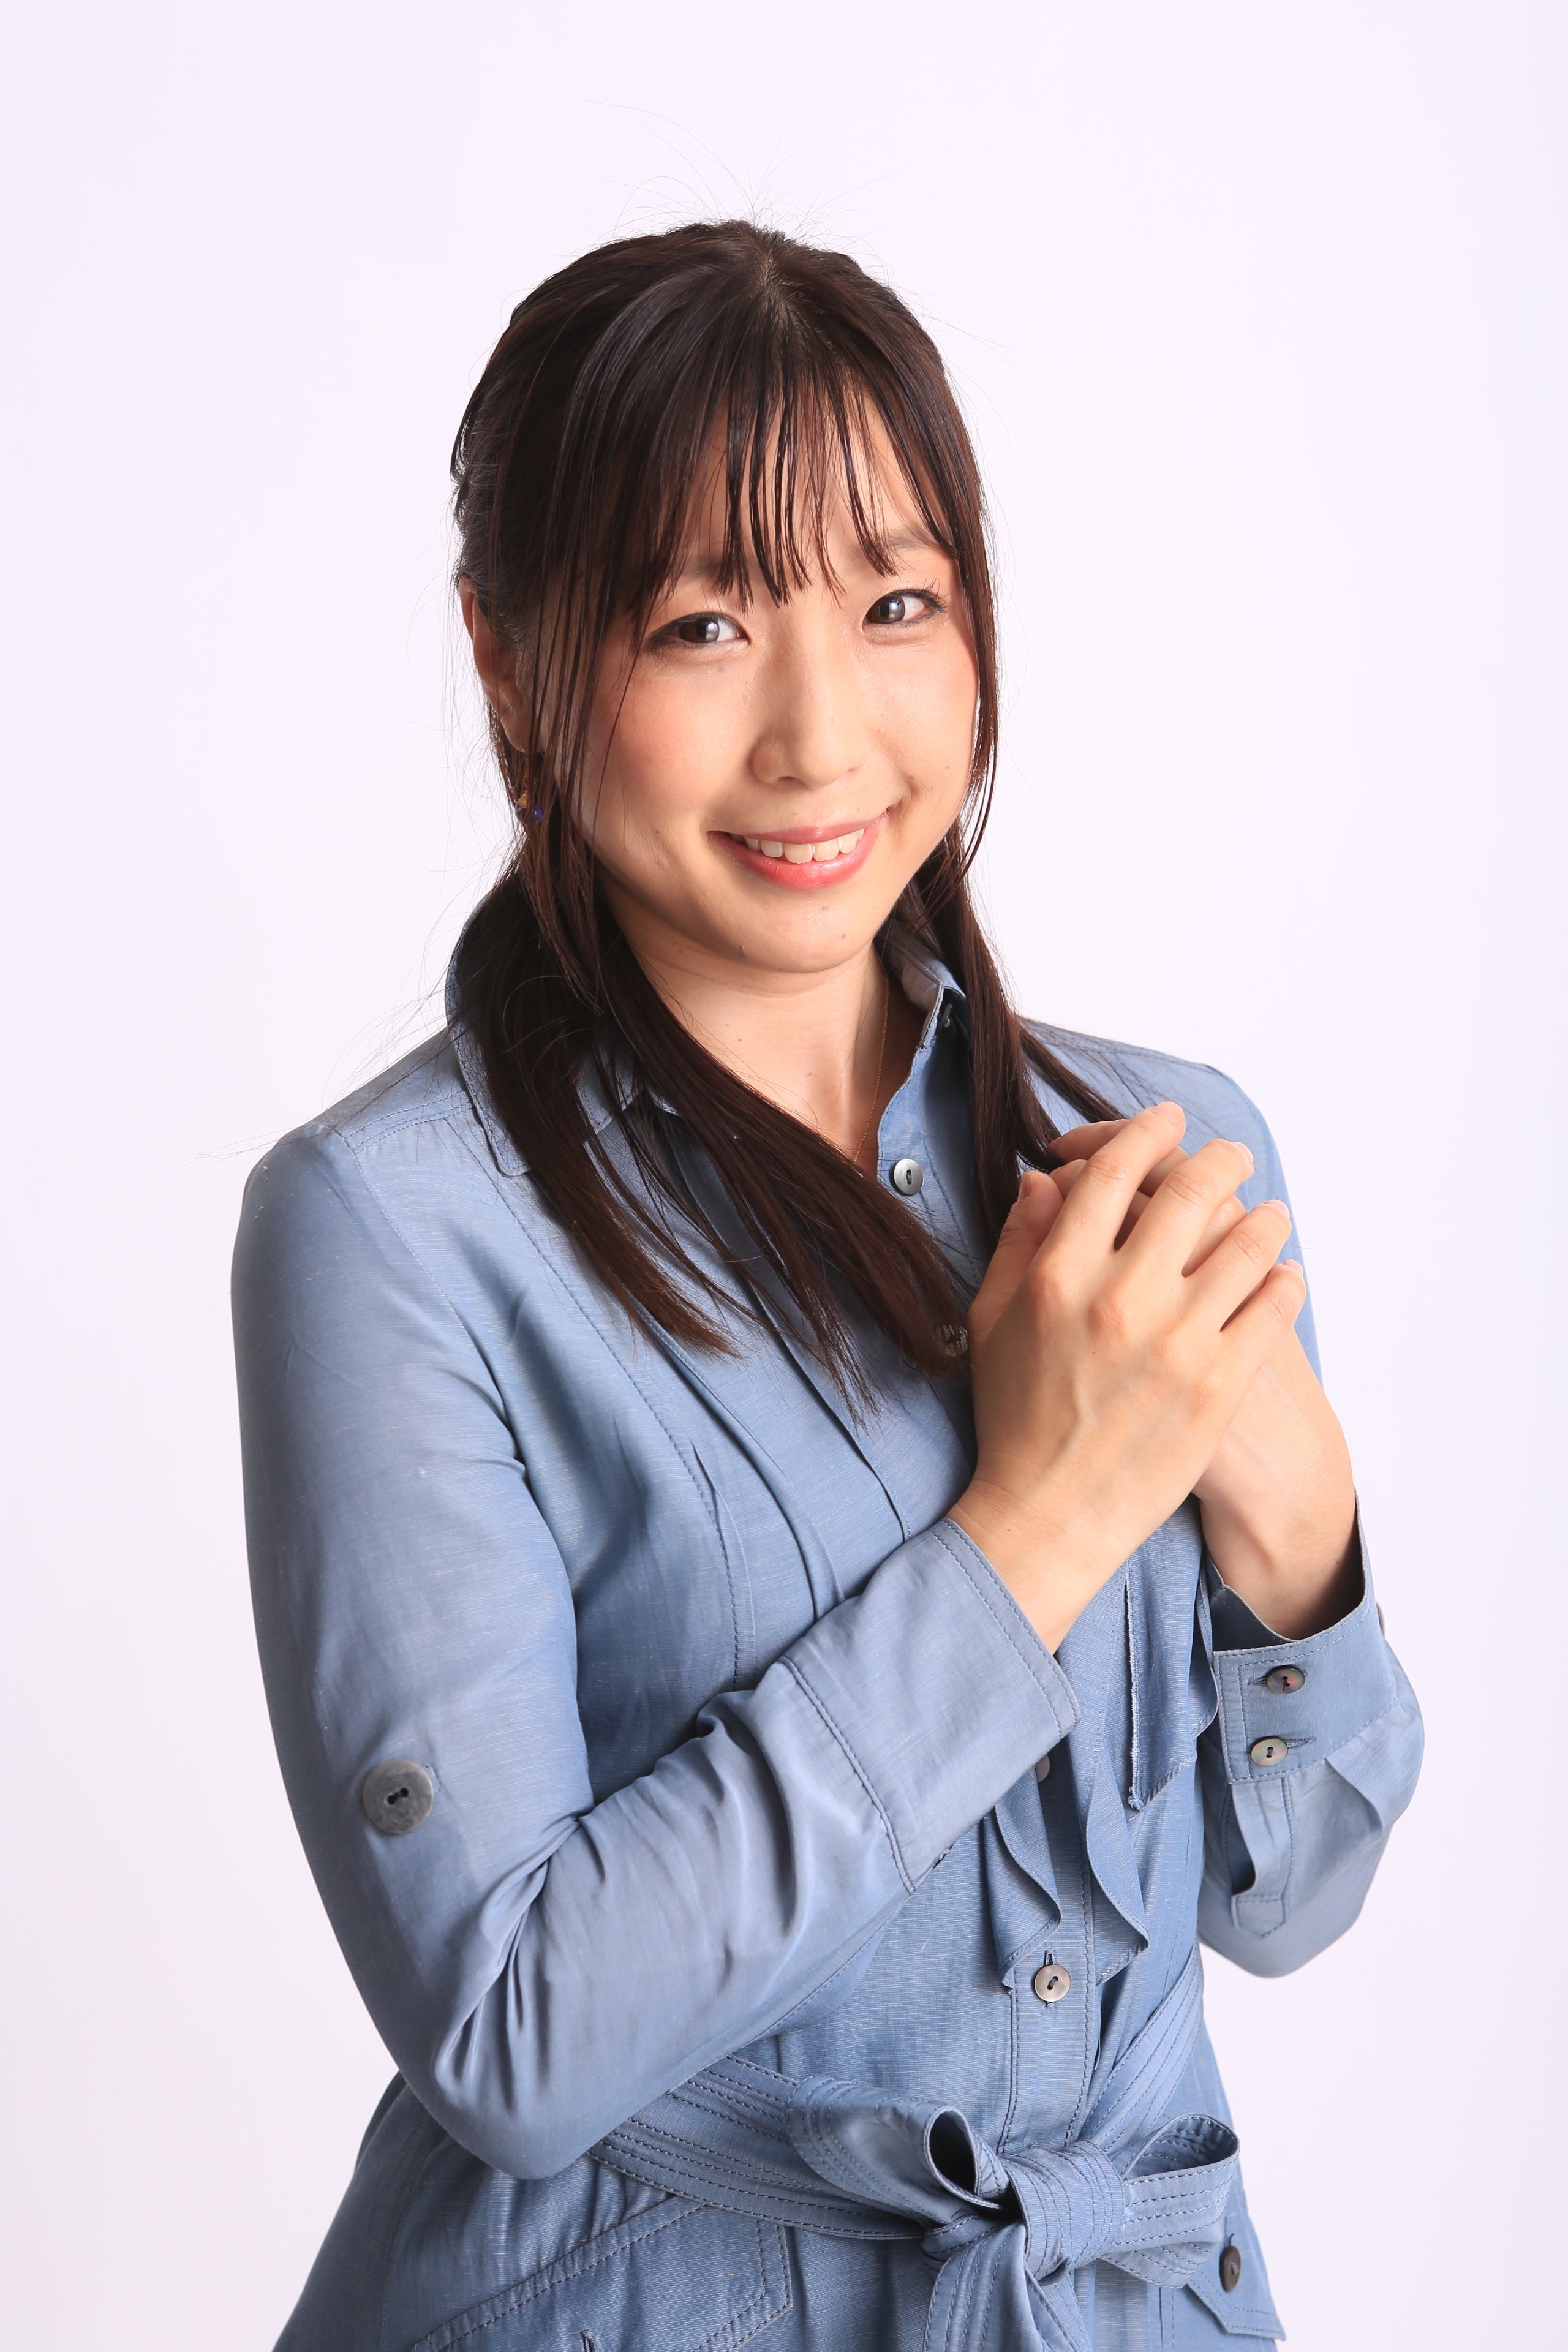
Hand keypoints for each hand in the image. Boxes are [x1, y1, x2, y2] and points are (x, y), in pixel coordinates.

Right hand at [1047, 1120, 1358, 1637]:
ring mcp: (1177, 1341)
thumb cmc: (1015, 1418)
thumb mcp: (993, 1322)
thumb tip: (1047, 1179)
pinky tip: (1282, 1274)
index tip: (1165, 1121)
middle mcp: (1120, 1298)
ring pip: (1246, 1241)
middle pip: (1189, 1189)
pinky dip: (1283, 1278)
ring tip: (1268, 1213)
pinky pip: (1272, 1304)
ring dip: (1264, 1216)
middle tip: (1231, 1155)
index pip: (1114, 1172)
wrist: (1050, 1516)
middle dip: (1218, 1159)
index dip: (1144, 1132)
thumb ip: (1020, 1243)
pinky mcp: (1221, 1384)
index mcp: (1059, 1275)